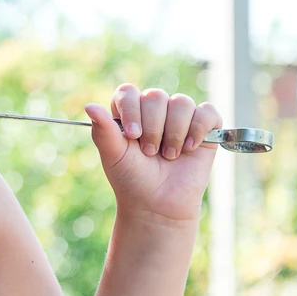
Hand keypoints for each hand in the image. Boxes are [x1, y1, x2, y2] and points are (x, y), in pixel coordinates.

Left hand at [85, 84, 222, 224]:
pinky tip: (189, 148)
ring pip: (182, 102)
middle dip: (153, 128)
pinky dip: (198, 129)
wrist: (158, 204)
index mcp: (128, 111)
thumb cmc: (131, 178)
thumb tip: (89, 106)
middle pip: (156, 96)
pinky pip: (207, 111)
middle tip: (150, 153)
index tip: (132, 135)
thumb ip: (103, 130)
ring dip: (174, 133)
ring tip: (169, 155)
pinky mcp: (204, 128)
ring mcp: (180, 117)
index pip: (129, 92)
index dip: (131, 109)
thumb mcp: (113, 154)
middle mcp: (153, 110)